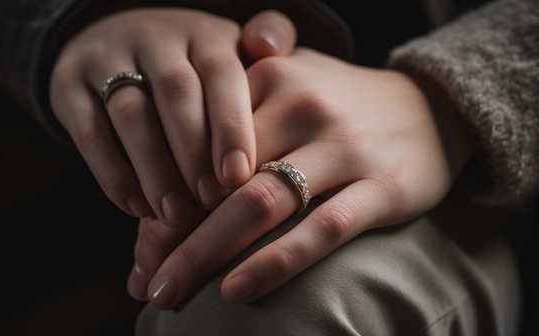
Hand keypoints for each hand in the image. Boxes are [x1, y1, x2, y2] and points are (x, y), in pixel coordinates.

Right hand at [49, 8, 295, 225]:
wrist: (111, 39)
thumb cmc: (190, 62)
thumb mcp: (226, 46)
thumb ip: (264, 40)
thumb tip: (272, 49)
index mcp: (201, 33)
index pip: (220, 71)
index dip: (229, 124)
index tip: (238, 176)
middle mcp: (154, 38)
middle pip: (175, 92)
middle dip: (193, 152)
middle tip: (209, 202)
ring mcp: (106, 58)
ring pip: (130, 113)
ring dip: (154, 168)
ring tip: (174, 214)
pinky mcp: (68, 86)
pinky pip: (89, 132)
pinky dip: (113, 173)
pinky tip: (136, 207)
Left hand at [132, 48, 477, 307]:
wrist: (431, 105)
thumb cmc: (339, 103)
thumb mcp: (286, 85)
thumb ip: (228, 118)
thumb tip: (163, 182)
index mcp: (268, 78)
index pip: (197, 147)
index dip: (161, 200)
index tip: (141, 247)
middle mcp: (301, 106)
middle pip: (218, 180)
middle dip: (171, 236)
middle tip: (144, 281)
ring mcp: (344, 145)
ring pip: (261, 203)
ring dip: (204, 253)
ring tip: (167, 292)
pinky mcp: (383, 184)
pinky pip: (323, 229)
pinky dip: (277, 261)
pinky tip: (236, 290)